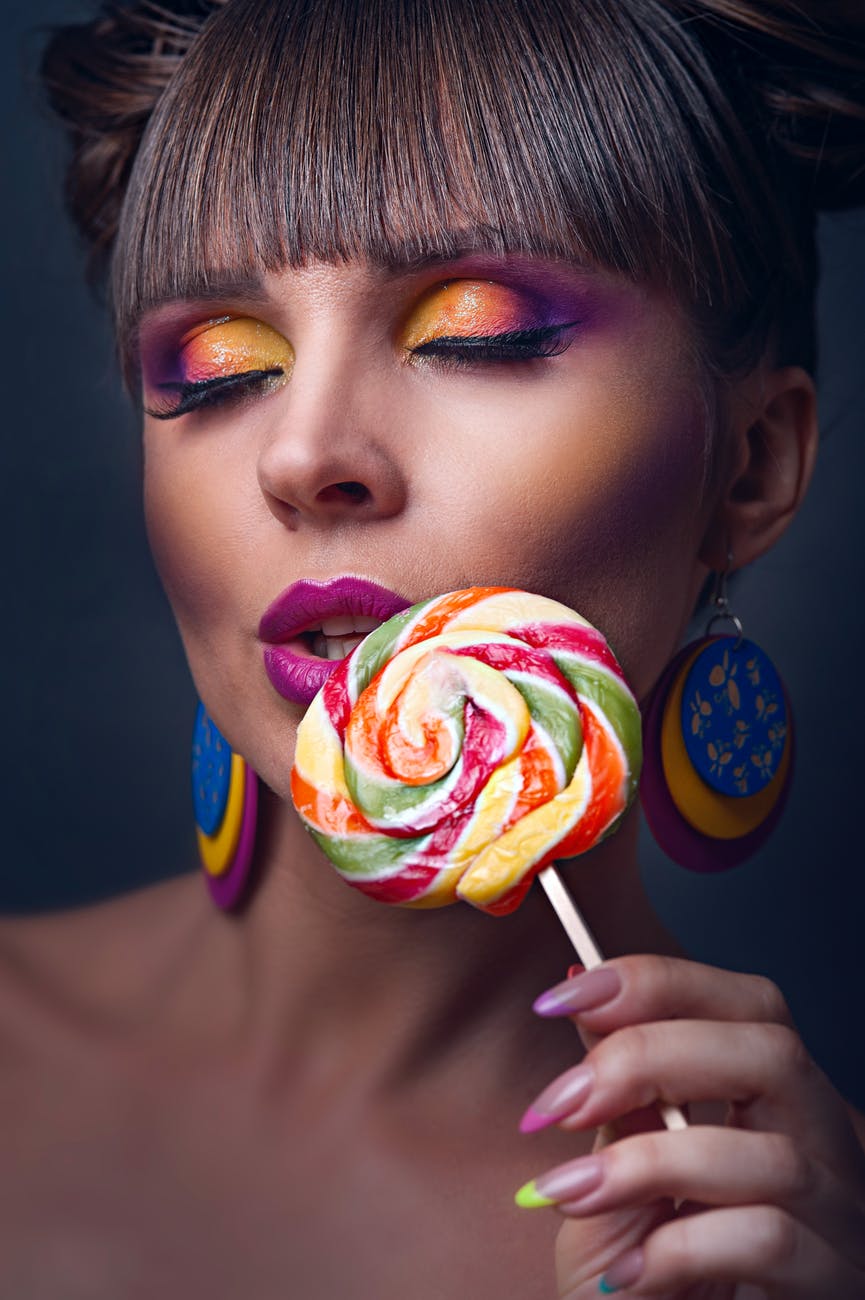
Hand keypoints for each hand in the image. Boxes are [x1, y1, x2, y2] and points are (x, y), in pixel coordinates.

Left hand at [516, 955, 864, 1296]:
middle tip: (562, 1100)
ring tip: (568, 1196)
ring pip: (772, 1155)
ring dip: (647, 1165)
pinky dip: (680, 1247)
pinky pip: (768, 1240)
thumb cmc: (643, 1277)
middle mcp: (824, 1147)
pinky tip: (626, 1271)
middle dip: (652, 1056)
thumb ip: (617, 1092)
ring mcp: (838, 1220)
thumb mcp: (618, 1173)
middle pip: (773, 1054)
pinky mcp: (830, 1287)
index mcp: (776, 1103)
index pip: (749, 1005)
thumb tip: (578, 992)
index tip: (564, 997)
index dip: (659, 983)